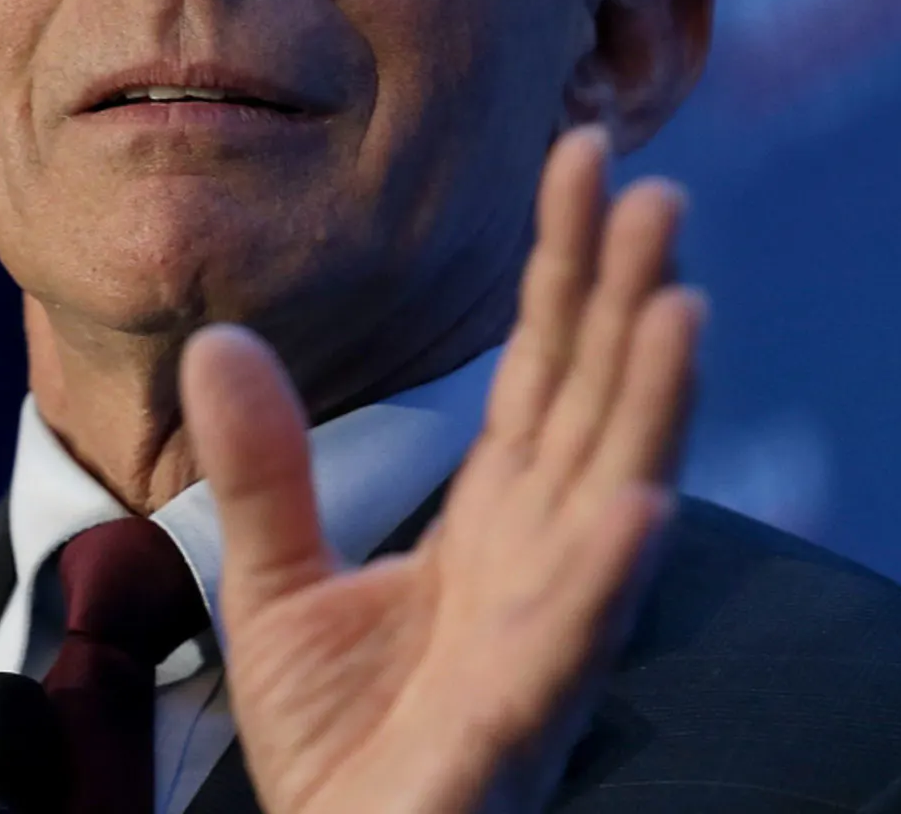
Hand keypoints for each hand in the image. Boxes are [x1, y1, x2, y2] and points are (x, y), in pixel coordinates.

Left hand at [182, 125, 699, 813]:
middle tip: (656, 188)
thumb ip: (265, 465)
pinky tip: (636, 501)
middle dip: (627, 302)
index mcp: (495, 527)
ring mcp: (543, 641)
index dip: (566, 268)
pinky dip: (605, 573)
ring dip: (652, 406)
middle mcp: (543, 566)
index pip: (541, 371)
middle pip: (593, 409)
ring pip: (610, 502)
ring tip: (682, 305)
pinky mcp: (515, 722)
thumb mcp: (277, 583)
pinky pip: (569, 642)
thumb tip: (219, 339)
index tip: (580, 153)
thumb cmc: (339, 747)